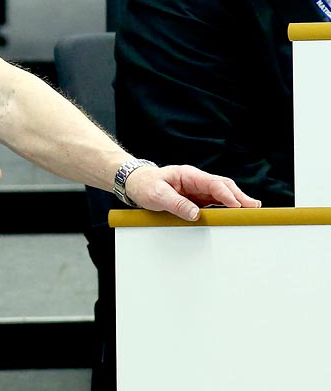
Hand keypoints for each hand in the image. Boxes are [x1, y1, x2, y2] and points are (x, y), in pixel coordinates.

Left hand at [125, 164, 260, 221]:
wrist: (135, 183)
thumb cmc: (145, 185)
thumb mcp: (157, 195)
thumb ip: (176, 204)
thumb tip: (195, 215)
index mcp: (189, 175)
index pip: (213, 183)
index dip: (227, 195)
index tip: (237, 206)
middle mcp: (197, 180)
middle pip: (224, 186)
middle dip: (239, 196)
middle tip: (254, 208)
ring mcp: (198, 189)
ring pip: (222, 193)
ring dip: (236, 201)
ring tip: (251, 211)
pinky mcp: (196, 198)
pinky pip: (215, 201)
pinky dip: (226, 206)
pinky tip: (235, 213)